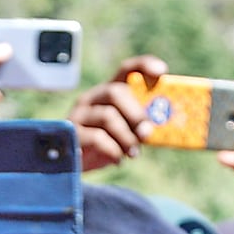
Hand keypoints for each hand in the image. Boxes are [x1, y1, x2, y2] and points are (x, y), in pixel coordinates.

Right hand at [70, 56, 166, 171]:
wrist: (72, 167)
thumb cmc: (104, 149)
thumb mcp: (125, 135)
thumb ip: (139, 128)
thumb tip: (152, 130)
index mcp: (108, 94)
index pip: (126, 70)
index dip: (143, 66)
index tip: (161, 71)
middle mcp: (92, 98)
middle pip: (115, 92)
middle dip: (136, 113)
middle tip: (147, 133)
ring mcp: (80, 114)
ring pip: (107, 116)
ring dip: (126, 136)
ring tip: (133, 153)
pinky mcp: (72, 134)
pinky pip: (96, 138)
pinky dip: (113, 150)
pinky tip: (117, 159)